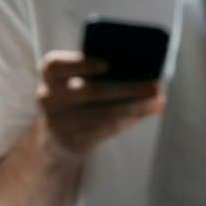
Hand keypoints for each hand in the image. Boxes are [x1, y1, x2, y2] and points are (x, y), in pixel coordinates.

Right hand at [36, 50, 163, 159]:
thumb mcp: (77, 76)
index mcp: (50, 71)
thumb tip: (141, 70)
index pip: (57, 65)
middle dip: (127, 88)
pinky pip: (105, 129)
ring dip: (135, 107)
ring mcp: (58, 121)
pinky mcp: (72, 140)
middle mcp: (48, 95)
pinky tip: (145, 113)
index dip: (82, 64)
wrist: (58, 130)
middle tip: (155, 86)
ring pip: (103, 114)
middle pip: (90, 91)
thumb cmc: (78, 93)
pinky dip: (129, 120)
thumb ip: (100, 69)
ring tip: (157, 101)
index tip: (107, 65)